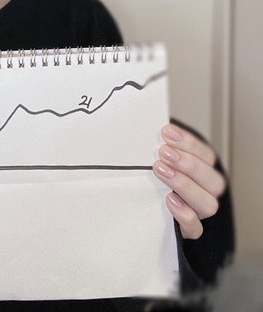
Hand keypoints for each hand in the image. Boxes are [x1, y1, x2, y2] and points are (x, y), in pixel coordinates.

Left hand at [152, 124, 226, 238]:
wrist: (146, 209)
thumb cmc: (156, 173)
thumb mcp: (160, 157)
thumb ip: (162, 146)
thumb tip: (152, 127)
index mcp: (204, 170)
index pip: (206, 155)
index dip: (188, 142)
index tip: (167, 132)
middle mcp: (207, 192)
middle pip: (213, 180)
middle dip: (188, 164)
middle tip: (163, 153)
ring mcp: (200, 212)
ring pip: (209, 204)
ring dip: (185, 185)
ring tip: (161, 171)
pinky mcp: (189, 231)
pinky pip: (196, 228)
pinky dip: (185, 214)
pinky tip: (168, 199)